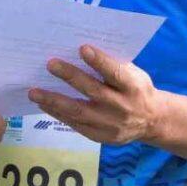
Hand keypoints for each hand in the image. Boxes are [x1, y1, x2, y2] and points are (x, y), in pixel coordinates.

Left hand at [29, 44, 164, 144]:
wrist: (152, 121)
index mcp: (133, 87)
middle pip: (93, 91)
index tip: (82, 48)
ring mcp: (111, 125)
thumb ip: (113, 65)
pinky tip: (44, 104)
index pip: (115, 73)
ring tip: (33, 92)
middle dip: (70, 77)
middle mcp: (122, 107)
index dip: (100, 61)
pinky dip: (58, 114)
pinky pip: (75, 124)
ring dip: (54, 101)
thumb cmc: (136, 89)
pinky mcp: (101, 137)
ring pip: (79, 111)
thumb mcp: (134, 74)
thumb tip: (80, 50)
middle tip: (50, 64)